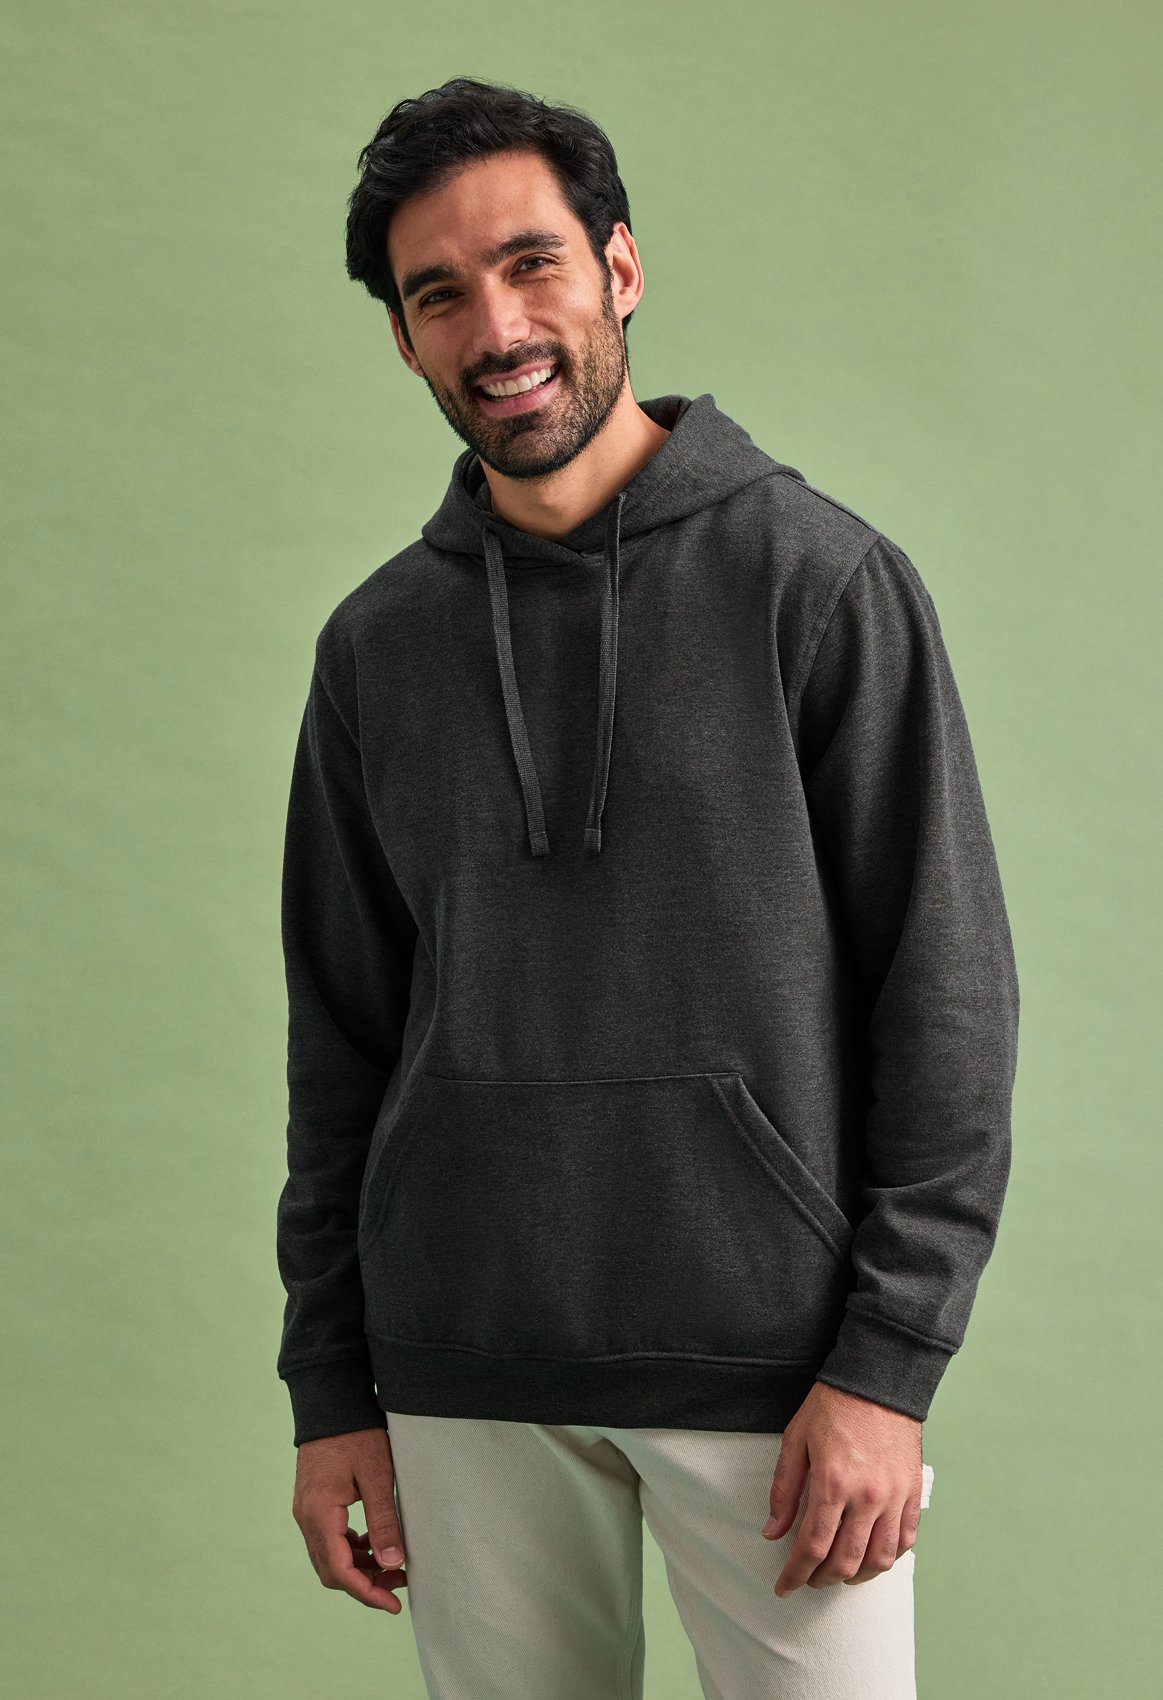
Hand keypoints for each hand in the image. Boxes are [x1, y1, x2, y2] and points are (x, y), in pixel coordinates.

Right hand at [292, 1425, 408, 1613]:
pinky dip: (352, 1549)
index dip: (367, 1593)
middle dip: (366, 1584)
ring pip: (330, 1557)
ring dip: (360, 1567)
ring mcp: (306, 1511)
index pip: (340, 1571)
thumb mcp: (378, 1476)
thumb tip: (393, 1564)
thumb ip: (384, 1521)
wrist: (332, 1403)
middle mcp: (306, 1517)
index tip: (394, 1604)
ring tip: (394, 1565)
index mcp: (319, 1514)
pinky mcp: (312, 1504)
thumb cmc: (357, 1435)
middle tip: (400, 1585)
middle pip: (332, 1570)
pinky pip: (329, 1539)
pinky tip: (374, 1541)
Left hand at [762, 1381, 923, 1596]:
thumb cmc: (833, 1404)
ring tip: (839, 1573)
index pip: (812, 1546)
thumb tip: (772, 1531)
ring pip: (879, 1559)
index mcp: (832, 1482)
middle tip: (808, 1578)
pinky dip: (888, 1556)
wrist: (877, 1378)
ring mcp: (894, 1496)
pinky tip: (871, 1556)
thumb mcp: (796, 1439)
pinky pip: (905, 1540)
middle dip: (822, 1579)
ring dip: (856, 1576)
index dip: (795, 1574)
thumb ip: (784, 1489)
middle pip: (845, 1561)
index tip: (784, 1586)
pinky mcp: (912, 1492)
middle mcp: (866, 1496)